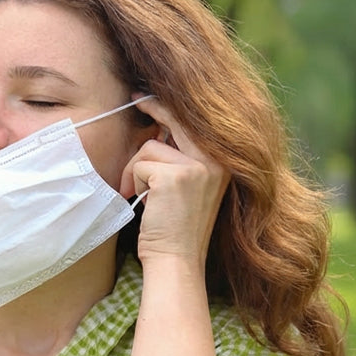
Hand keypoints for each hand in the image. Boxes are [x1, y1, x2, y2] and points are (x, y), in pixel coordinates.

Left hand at [120, 99, 229, 264]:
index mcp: (223, 163)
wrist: (177, 260)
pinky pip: (140, 164)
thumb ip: (181, 158)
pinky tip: (144, 202)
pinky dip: (132, 182)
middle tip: (134, 97)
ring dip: (135, 170)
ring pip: (149, 147)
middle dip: (152, 106)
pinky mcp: (175, 177)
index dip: (168, 107)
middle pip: (176, 119)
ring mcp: (198, 168)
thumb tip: (158, 127)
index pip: (194, 123)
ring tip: (144, 197)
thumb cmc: (175, 227)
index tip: (147, 95)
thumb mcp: (188, 186)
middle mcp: (217, 161)